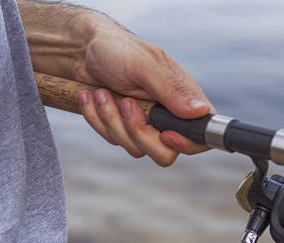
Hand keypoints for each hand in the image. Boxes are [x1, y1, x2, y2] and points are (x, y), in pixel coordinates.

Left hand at [74, 19, 214, 165]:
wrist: (82, 50)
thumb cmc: (117, 49)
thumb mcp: (143, 65)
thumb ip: (171, 90)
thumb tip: (201, 111)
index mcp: (183, 97)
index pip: (201, 135)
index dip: (187, 143)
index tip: (164, 134)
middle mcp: (167, 115)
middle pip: (165, 153)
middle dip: (138, 132)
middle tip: (125, 103)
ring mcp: (145, 125)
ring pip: (135, 148)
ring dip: (112, 121)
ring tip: (102, 92)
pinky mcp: (123, 130)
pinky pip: (113, 140)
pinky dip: (97, 120)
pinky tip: (92, 98)